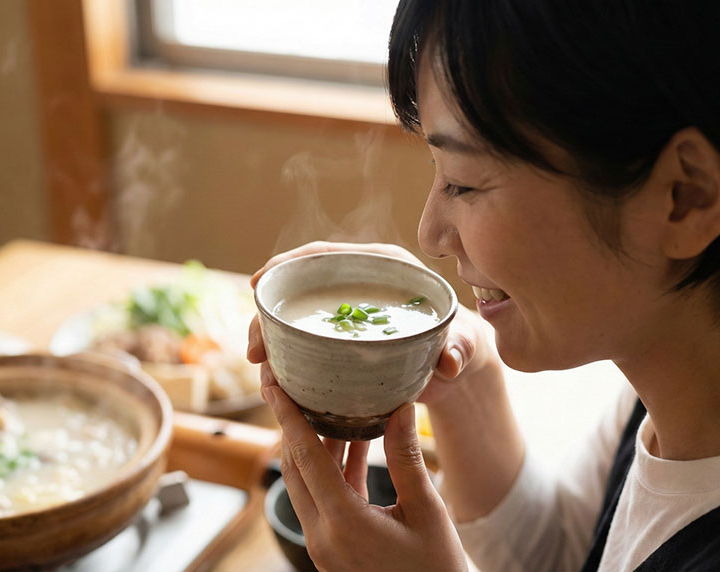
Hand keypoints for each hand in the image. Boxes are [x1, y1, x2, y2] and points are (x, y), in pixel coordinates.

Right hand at [247, 241, 499, 405]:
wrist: (458, 367)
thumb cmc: (462, 344)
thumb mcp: (464, 345)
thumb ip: (461, 350)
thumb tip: (449, 363)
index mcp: (383, 266)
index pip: (327, 253)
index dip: (288, 263)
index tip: (259, 282)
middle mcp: (358, 284)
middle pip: (302, 285)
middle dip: (270, 312)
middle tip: (256, 349)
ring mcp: (345, 313)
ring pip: (298, 316)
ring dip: (271, 336)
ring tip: (261, 368)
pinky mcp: (339, 339)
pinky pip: (305, 340)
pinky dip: (286, 355)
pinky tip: (273, 377)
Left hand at [261, 367, 467, 570]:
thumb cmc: (437, 568)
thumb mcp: (427, 510)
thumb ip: (407, 458)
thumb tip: (400, 407)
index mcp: (341, 523)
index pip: (304, 457)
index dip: (288, 417)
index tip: (273, 384)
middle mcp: (323, 535)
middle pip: (295, 468)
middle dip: (291, 425)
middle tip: (290, 386)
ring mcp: (325, 544)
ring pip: (307, 483)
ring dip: (314, 445)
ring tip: (324, 404)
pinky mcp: (334, 548)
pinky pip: (325, 499)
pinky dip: (334, 469)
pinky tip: (355, 441)